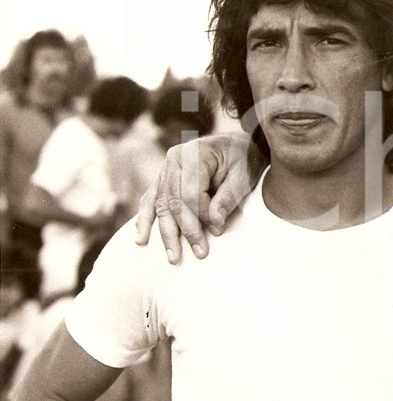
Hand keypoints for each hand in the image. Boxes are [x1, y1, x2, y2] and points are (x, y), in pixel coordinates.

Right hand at [134, 132, 257, 263]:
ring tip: (172, 257)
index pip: (191, 193)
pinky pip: (151, 201)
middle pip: (173, 202)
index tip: (218, 230)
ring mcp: (165, 169)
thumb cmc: (243, 159)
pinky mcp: (164, 179)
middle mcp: (173, 160)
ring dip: (165, 233)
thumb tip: (214, 225)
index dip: (202, 215)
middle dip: (184, 231)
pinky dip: (145, 220)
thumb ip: (227, 198)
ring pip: (160, 205)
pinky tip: (141, 239)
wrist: (239, 144)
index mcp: (193, 154)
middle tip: (198, 253)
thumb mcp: (243, 175)